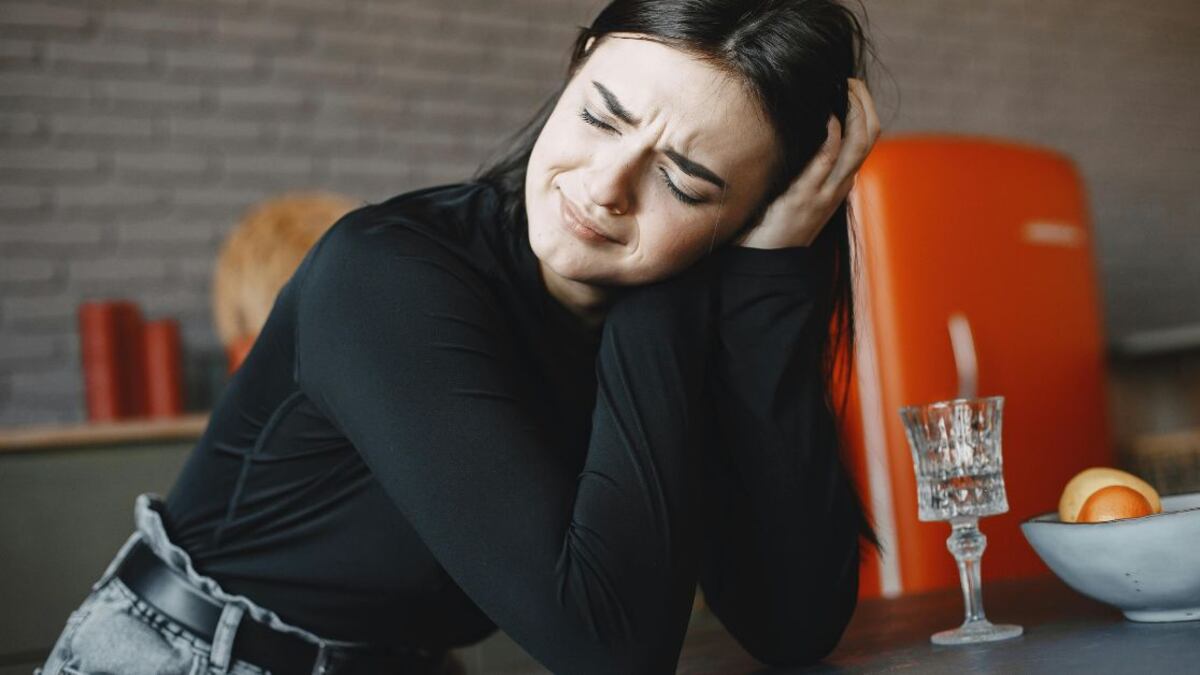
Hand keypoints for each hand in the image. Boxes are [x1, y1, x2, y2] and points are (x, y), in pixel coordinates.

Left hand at [732, 78, 880, 248]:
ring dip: (853, 110)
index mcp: (840, 182)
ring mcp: (824, 192)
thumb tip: (801, 129)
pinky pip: (825, 162)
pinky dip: (830, 135)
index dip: (865, 108)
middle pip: (869, 135)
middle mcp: (839, 185)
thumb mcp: (798, 190)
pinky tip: (826, 116)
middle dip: (864, 102)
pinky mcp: (803, 197)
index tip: (851, 85)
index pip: (866, 138)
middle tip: (850, 79)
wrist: (764, 262)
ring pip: (856, 145)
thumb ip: (806, 166)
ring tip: (842, 87)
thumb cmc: (775, 222)